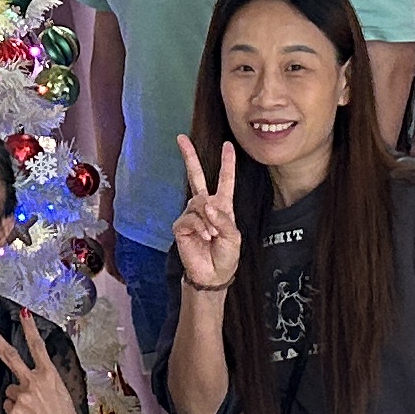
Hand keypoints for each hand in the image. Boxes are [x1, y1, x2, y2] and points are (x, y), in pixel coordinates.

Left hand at [0, 310, 87, 413]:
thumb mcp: (61, 395)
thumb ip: (44, 383)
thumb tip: (29, 380)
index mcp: (50, 375)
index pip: (38, 346)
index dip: (30, 328)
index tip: (23, 312)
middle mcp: (34, 381)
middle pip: (10, 355)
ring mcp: (22, 395)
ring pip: (10, 391)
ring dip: (18, 400)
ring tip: (34, 413)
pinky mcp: (14, 410)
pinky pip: (9, 407)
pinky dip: (15, 413)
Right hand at [168, 136, 242, 293]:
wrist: (212, 275)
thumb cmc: (226, 256)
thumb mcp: (233, 237)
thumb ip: (222, 219)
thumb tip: (205, 204)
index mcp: (222, 206)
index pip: (225, 180)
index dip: (227, 163)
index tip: (227, 145)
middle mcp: (205, 206)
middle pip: (196, 176)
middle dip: (189, 157)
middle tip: (181, 138)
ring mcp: (191, 215)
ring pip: (197, 203)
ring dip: (208, 220)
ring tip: (212, 236)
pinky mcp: (181, 226)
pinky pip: (190, 218)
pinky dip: (199, 228)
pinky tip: (204, 238)